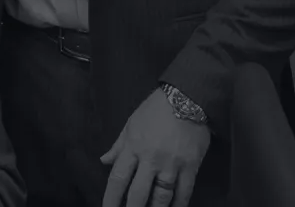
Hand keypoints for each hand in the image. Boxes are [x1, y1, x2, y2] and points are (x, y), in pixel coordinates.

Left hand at [101, 89, 210, 206]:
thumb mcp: (131, 124)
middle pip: (138, 193)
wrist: (186, 99)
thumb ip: (118, 146)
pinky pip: (184, 192)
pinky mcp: (191, 167)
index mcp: (133, 147)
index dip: (111, 198)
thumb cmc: (155, 110)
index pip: (117, 178)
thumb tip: (103, 160)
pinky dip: (178, 205)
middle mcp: (150, 159)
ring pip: (161, 196)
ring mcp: (172, 164)